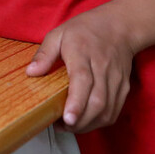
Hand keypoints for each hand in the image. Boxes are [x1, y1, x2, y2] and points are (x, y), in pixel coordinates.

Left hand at [25, 9, 134, 133]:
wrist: (119, 26)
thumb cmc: (85, 30)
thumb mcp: (59, 34)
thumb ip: (44, 53)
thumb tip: (31, 73)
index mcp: (83, 53)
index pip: (83, 80)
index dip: (76, 102)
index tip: (67, 118)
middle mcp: (102, 68)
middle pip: (96, 101)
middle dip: (80, 121)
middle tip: (62, 126)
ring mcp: (115, 79)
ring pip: (106, 110)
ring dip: (89, 124)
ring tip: (70, 126)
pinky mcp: (123, 87)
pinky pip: (114, 111)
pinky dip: (100, 121)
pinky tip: (86, 122)